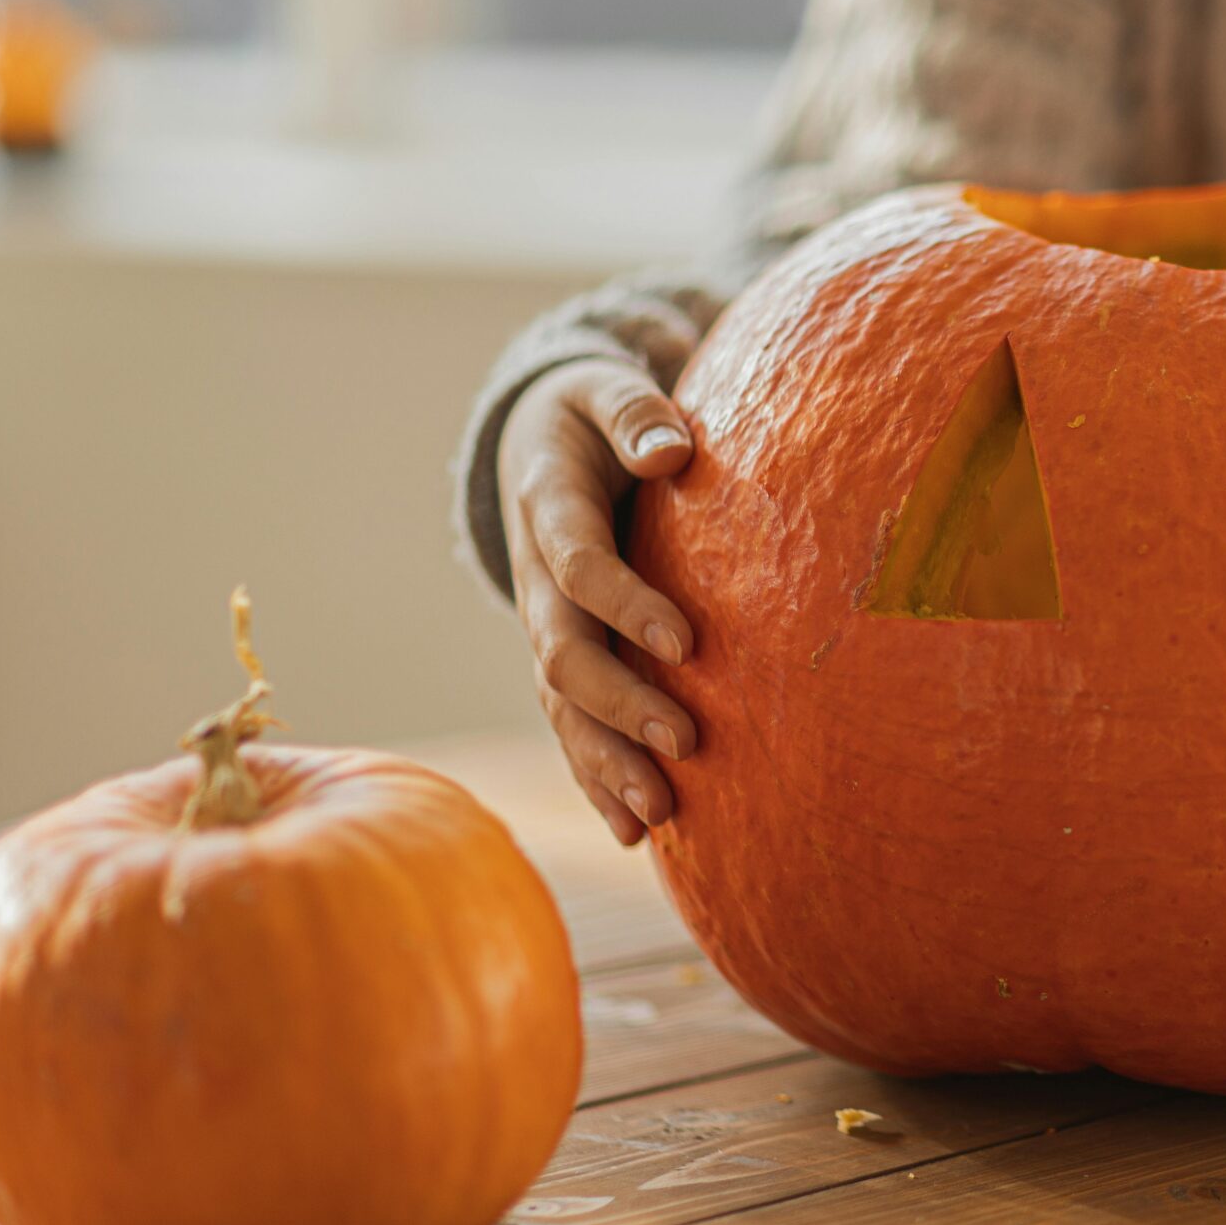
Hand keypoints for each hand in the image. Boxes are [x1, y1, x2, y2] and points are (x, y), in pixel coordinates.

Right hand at [499, 359, 700, 844]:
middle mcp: (537, 578)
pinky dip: (597, 778)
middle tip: (684, 743)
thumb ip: (634, 412)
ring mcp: (545, 624)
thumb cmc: (592, 412)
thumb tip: (671, 448)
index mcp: (548, 507)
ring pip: (562, 706)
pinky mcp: (563, 656)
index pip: (581, 566)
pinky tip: (636, 834)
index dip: (628, 605)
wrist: (537, 439)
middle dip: (620, 704)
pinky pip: (571, 724)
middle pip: (564, 654)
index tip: (688, 642)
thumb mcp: (605, 390)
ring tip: (658, 814)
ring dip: (605, 762)